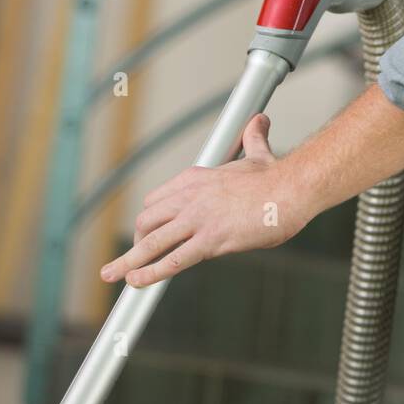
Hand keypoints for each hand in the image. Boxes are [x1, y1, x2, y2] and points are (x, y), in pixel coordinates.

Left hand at [99, 114, 304, 288]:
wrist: (292, 189)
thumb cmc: (278, 178)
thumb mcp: (259, 154)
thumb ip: (253, 138)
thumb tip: (259, 121)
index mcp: (197, 178)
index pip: (158, 200)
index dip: (150, 221)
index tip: (147, 234)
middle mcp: (191, 196)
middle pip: (148, 220)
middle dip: (137, 241)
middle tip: (130, 260)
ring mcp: (198, 219)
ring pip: (152, 241)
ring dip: (128, 260)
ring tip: (111, 274)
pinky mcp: (210, 239)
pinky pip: (172, 259)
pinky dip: (150, 272)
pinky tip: (136, 282)